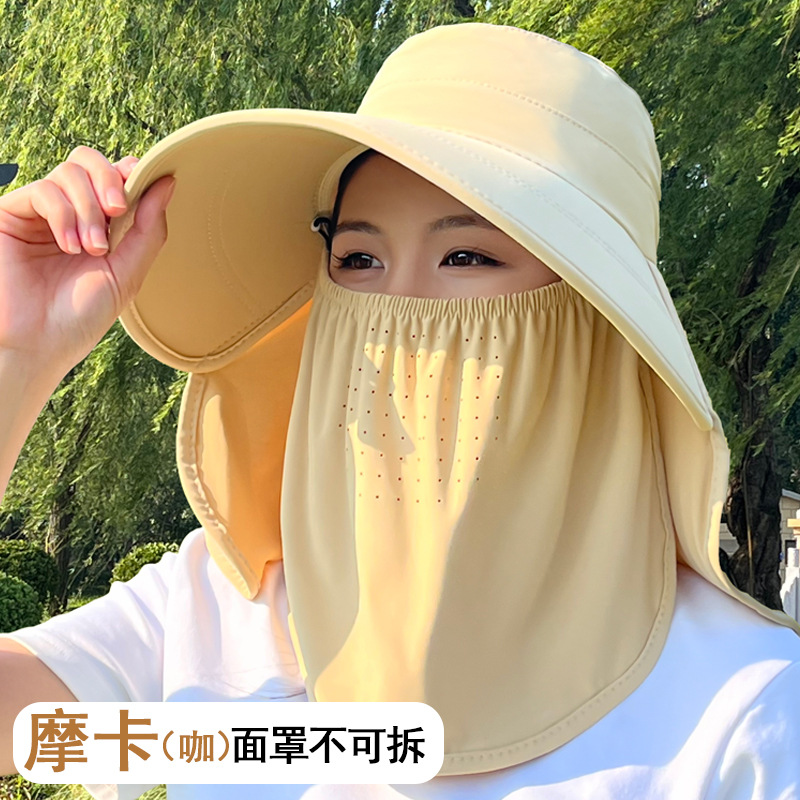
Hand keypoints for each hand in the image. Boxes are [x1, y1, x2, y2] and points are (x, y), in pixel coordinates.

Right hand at [0, 146, 174, 375]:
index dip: (131, 173)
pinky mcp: (13, 214)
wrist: (40, 343)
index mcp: (101, 224)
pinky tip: (69, 246)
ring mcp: (41, 212)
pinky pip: (43, 190)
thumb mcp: (128, 273)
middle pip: (89, 160)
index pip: (116, 176)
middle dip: (110, 180)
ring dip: (88, 209)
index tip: (144, 188)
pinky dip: (63, 215)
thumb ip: (149, 229)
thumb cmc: (81, 316)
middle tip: (118, 211)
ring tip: (92, 248)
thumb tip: (167, 182)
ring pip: (69, 173)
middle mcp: (71, 212)